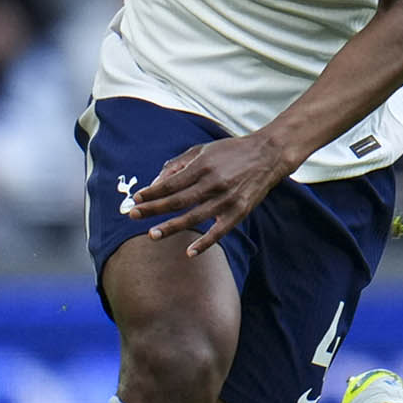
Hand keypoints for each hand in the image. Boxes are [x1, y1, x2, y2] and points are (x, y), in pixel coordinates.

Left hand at [121, 132, 291, 256]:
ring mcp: (227, 199)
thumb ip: (179, 164)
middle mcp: (214, 183)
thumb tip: (157, 182)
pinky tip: (190, 252)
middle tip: (133, 216)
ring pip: (194, 217)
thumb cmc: (232, 151)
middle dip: (153, 209)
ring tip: (152, 234)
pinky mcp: (240, 211)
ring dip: (172, 227)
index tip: (137, 199)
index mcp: (203, 166)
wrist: (268, 155)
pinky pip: (219, 231)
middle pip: (178, 200)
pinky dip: (205, 242)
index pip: (172, 183)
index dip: (153, 192)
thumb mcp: (203, 150)